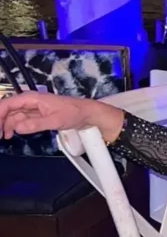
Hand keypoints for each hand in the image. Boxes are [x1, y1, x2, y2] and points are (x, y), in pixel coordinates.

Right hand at [0, 91, 123, 142]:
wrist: (87, 115)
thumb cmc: (73, 113)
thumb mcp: (55, 121)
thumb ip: (36, 124)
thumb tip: (18, 128)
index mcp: (32, 98)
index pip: (8, 104)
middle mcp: (29, 102)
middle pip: (7, 109)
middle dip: (0, 121)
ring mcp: (32, 108)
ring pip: (13, 115)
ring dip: (6, 125)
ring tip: (4, 137)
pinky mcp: (37, 115)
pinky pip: (21, 119)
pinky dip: (14, 126)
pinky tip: (11, 134)